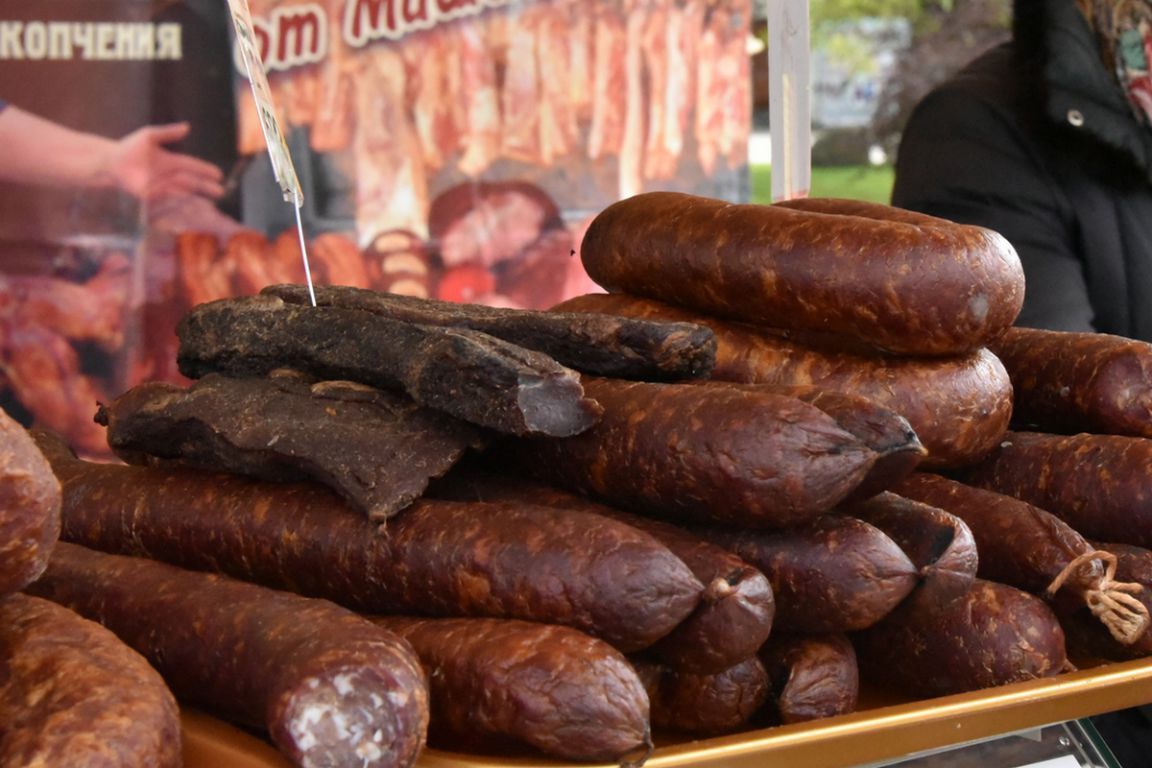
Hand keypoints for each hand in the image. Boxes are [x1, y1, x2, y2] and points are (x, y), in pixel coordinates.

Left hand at [106, 122, 224, 201]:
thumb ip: (168, 133)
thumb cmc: (129, 147)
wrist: (110, 162)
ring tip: (210, 202)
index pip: (192, 166)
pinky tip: (190, 204)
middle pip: (192, 182)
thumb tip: (187, 127)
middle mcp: (169, 175)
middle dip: (206, 187)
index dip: (205, 170)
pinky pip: (169, 200)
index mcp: (171, 161)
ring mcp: (162, 186)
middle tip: (220, 191)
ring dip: (197, 196)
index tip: (218, 174)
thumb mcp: (149, 135)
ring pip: (184, 192)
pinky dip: (180, 202)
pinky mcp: (152, 196)